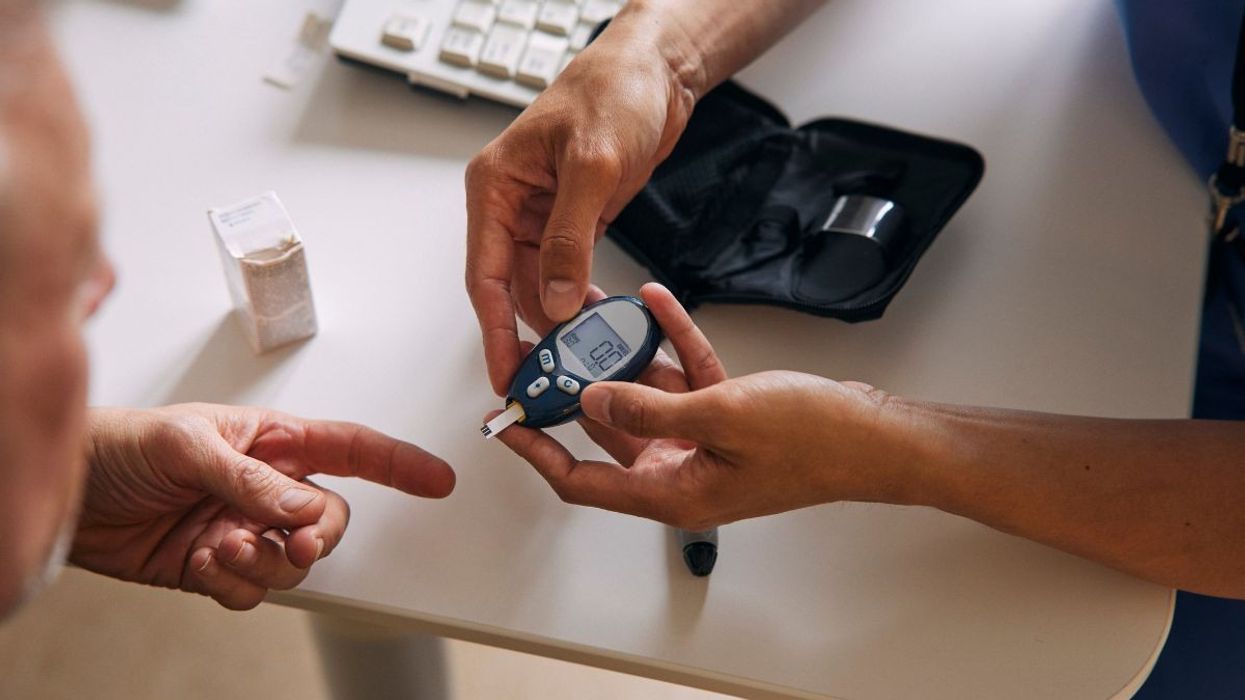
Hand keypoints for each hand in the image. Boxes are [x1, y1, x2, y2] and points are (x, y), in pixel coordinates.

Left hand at [72, 404, 454, 609]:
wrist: (67, 492)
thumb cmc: (120, 444)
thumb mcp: (188, 445)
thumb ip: (251, 478)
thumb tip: (302, 507)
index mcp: (271, 442)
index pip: (350, 450)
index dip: (398, 464)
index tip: (436, 479)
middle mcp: (265, 488)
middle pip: (328, 521)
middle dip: (316, 537)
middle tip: (294, 542)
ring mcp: (244, 529)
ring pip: (292, 564)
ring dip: (264, 562)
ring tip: (224, 545)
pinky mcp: (217, 567)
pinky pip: (252, 591)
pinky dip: (232, 584)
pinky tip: (203, 561)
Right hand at [465, 14, 699, 394]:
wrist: (655, 72)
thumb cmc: (613, 92)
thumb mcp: (592, 166)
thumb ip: (570, 238)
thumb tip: (553, 298)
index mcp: (494, 187)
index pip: (483, 273)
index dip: (493, 329)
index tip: (505, 372)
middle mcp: (511, 205)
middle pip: (508, 288)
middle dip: (529, 335)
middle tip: (550, 379)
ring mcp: (541, 216)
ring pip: (538, 286)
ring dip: (558, 322)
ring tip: (581, 357)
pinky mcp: (573, 221)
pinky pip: (566, 274)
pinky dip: (579, 300)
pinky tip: (598, 321)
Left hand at [495, 289, 908, 529]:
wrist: (877, 435)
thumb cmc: (814, 441)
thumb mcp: (721, 417)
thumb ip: (650, 411)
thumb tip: (593, 401)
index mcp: (672, 493)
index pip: (581, 481)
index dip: (537, 451)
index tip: (506, 420)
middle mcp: (680, 473)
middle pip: (607, 432)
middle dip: (578, 387)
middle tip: (549, 349)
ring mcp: (703, 444)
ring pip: (645, 397)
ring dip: (624, 356)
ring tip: (596, 314)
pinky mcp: (727, 416)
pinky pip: (685, 376)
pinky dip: (671, 342)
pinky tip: (655, 302)